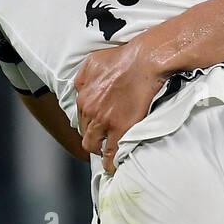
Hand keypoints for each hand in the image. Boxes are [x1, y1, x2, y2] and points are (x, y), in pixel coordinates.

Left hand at [74, 35, 172, 174]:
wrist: (144, 61)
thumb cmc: (123, 58)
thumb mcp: (93, 61)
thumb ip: (83, 77)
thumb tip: (80, 88)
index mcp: (83, 95)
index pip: (80, 117)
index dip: (89, 124)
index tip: (95, 128)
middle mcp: (89, 110)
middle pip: (84, 133)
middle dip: (92, 138)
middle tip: (101, 142)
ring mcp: (104, 121)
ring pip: (93, 145)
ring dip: (99, 151)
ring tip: (106, 156)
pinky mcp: (120, 129)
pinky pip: (111, 152)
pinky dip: (110, 162)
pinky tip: (113, 166)